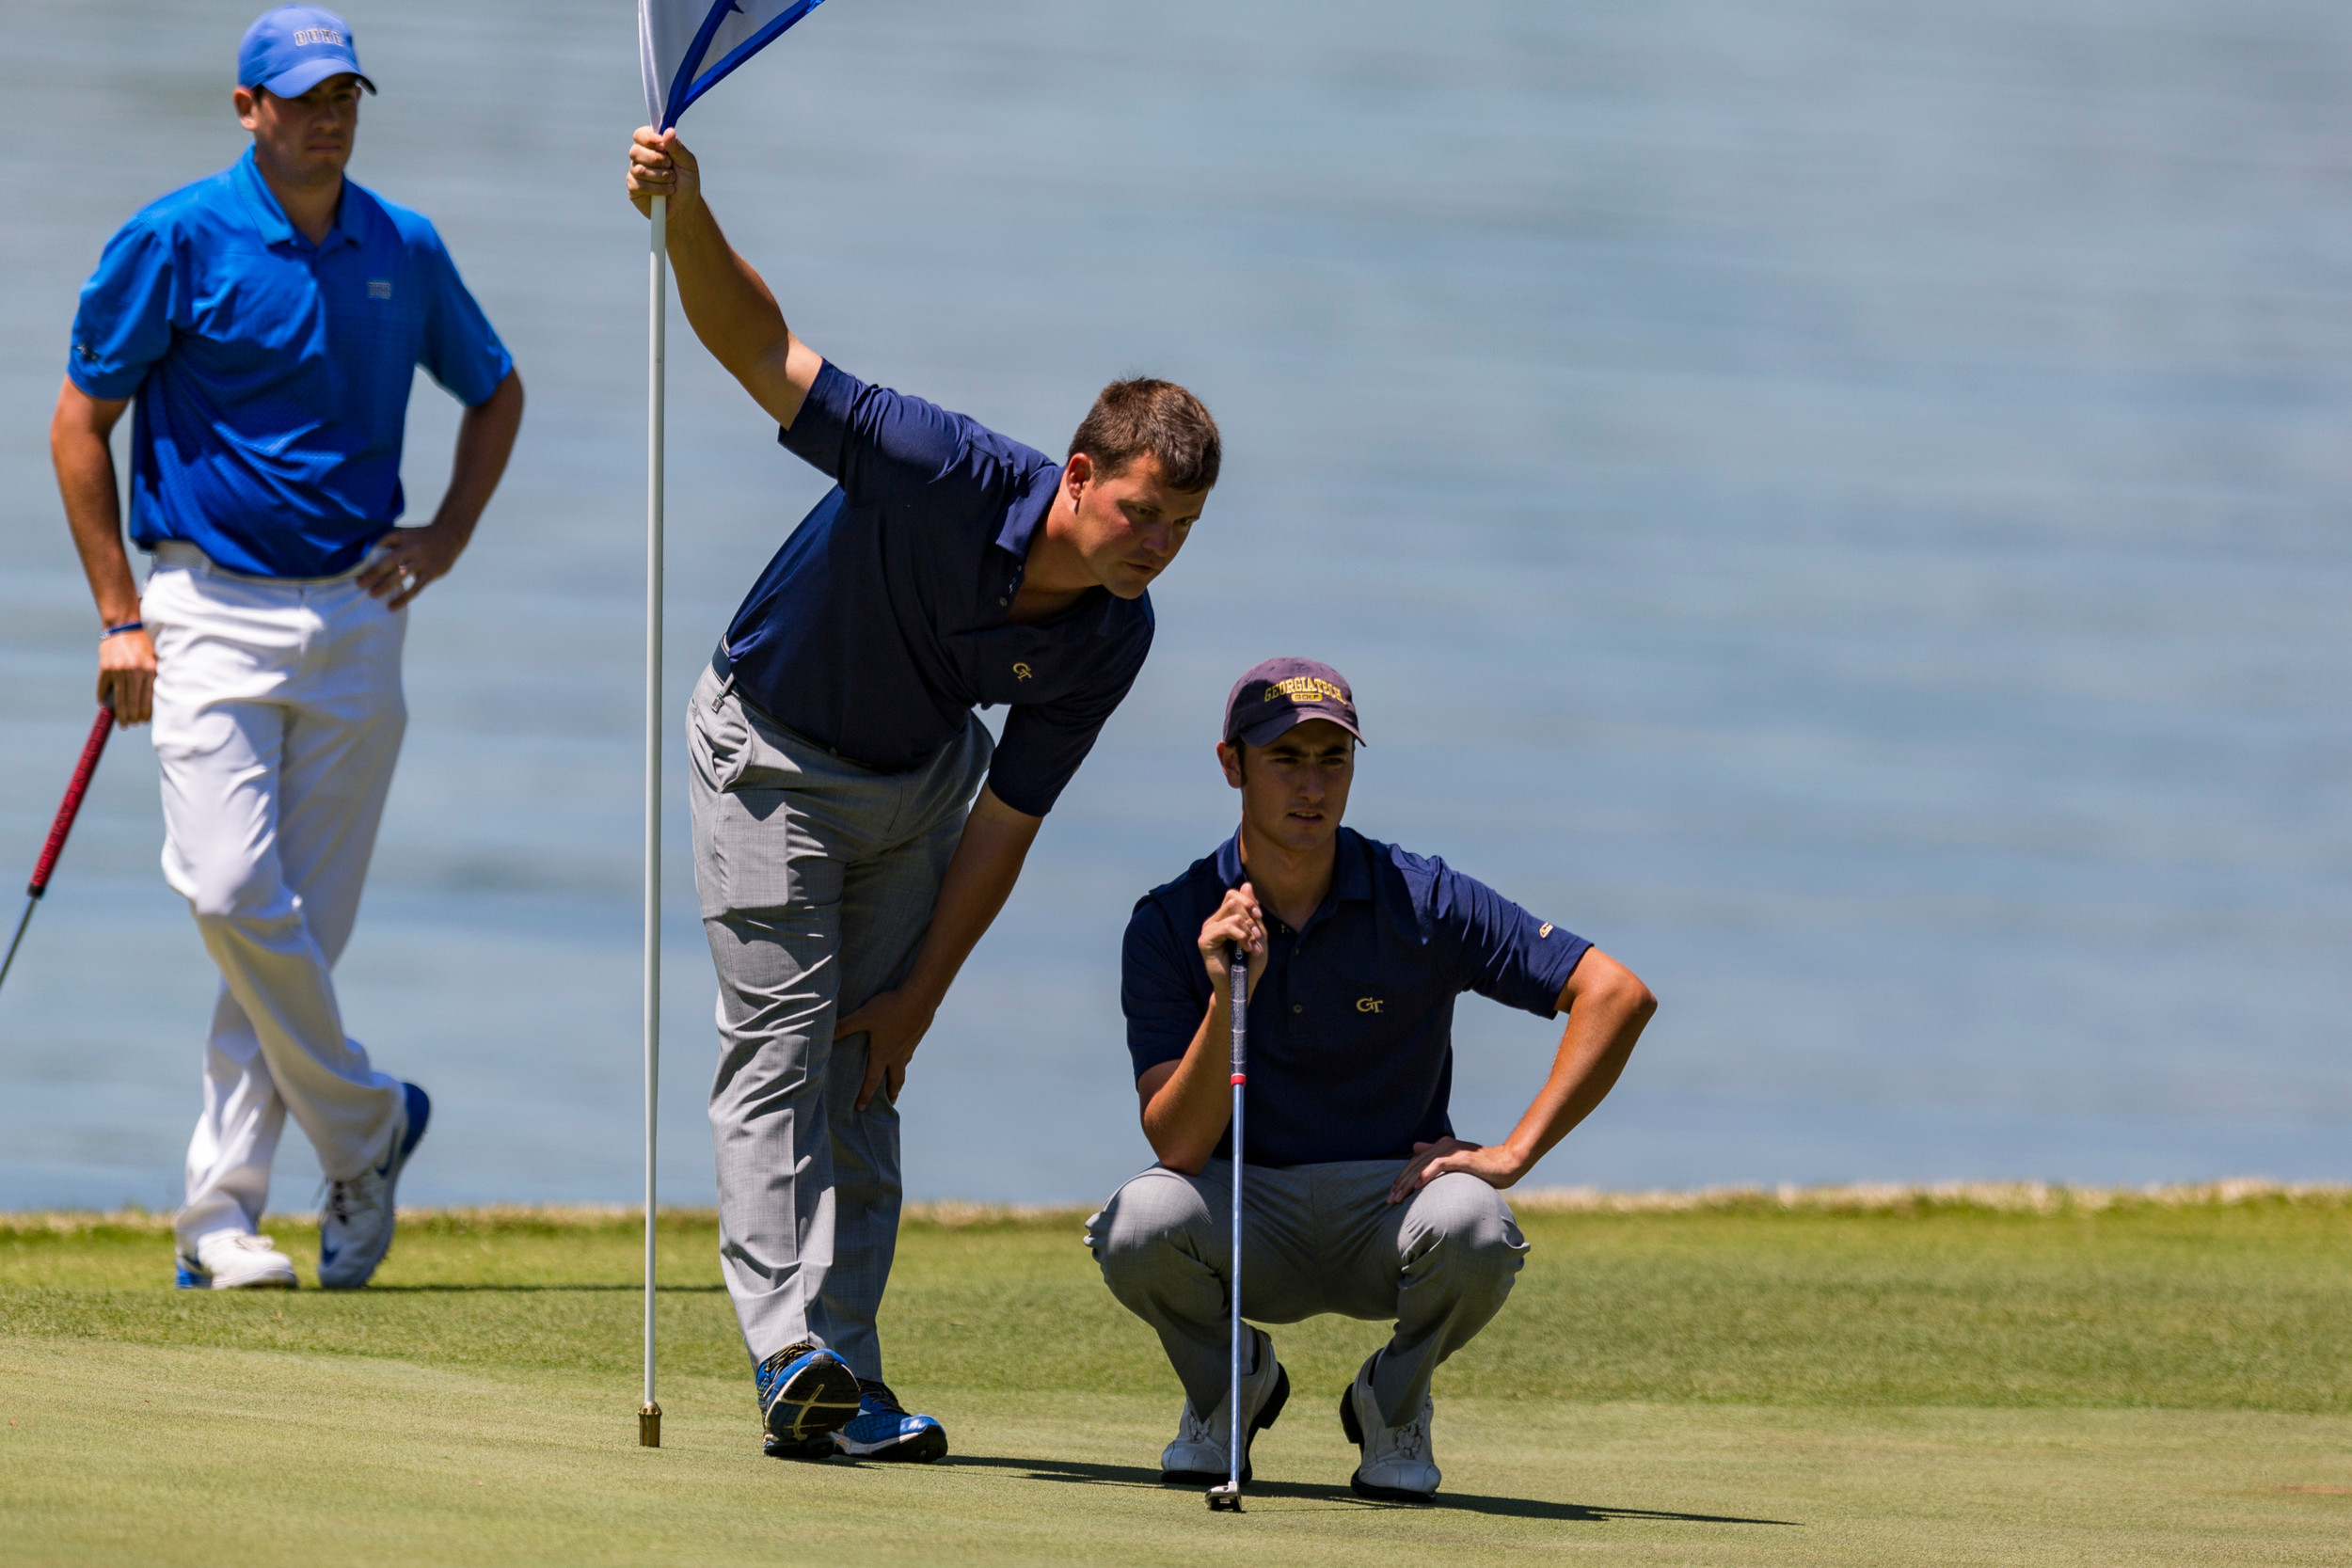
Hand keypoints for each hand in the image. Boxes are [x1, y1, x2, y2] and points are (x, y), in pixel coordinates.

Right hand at [97, 627, 155, 725]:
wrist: (125, 625)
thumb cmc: (144, 643)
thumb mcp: (154, 659)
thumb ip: (153, 677)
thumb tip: (151, 701)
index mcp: (150, 669)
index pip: (147, 699)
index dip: (145, 713)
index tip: (143, 721)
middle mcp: (135, 671)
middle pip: (133, 702)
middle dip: (132, 717)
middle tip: (132, 724)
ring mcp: (119, 670)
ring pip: (119, 699)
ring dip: (121, 714)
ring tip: (123, 722)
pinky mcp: (105, 668)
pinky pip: (103, 688)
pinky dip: (103, 698)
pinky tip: (105, 705)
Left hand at [356, 522, 464, 608]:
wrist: (450, 535)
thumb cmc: (420, 537)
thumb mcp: (406, 533)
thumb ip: (388, 541)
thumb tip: (362, 552)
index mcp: (403, 536)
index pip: (381, 543)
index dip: (368, 553)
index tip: (353, 564)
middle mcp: (412, 547)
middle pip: (389, 561)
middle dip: (373, 572)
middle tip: (359, 584)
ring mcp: (423, 560)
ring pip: (401, 575)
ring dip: (385, 585)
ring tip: (372, 595)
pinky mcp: (431, 572)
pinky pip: (415, 588)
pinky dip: (403, 598)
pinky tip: (392, 606)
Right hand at [627, 127, 700, 219]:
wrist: (685, 207)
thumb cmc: (687, 182)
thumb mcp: (688, 164)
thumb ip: (677, 148)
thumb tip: (669, 130)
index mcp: (653, 146)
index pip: (641, 134)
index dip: (649, 138)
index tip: (662, 145)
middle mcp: (641, 157)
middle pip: (635, 151)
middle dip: (655, 159)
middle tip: (670, 166)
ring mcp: (635, 172)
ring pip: (639, 169)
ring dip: (660, 176)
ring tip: (672, 181)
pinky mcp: (633, 188)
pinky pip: (639, 185)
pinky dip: (657, 189)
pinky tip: (666, 192)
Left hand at [837, 986, 938, 1110]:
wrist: (921, 997)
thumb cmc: (891, 1008)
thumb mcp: (864, 1016)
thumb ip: (845, 1026)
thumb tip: (827, 1034)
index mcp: (884, 1054)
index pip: (872, 1080)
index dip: (866, 1095)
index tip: (861, 1108)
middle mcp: (898, 1054)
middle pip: (896, 1080)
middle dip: (892, 1093)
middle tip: (891, 1102)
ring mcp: (910, 1045)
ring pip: (904, 1065)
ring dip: (900, 1075)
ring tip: (897, 1078)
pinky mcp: (917, 1035)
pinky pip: (910, 1051)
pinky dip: (906, 1057)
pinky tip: (904, 1048)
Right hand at [1197, 884, 1266, 1004]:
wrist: (1242, 985)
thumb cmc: (1250, 963)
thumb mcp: (1258, 933)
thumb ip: (1252, 910)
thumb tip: (1246, 883)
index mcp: (1224, 918)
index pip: (1233, 894)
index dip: (1249, 902)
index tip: (1259, 917)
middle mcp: (1214, 921)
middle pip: (1233, 900)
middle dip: (1251, 918)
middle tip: (1256, 938)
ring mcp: (1208, 930)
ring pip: (1233, 913)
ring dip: (1248, 931)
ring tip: (1251, 947)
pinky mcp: (1204, 940)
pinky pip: (1226, 927)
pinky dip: (1241, 936)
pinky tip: (1245, 949)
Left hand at [1388, 1137, 1529, 1204]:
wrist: (1506, 1163)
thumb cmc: (1481, 1166)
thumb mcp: (1456, 1161)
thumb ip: (1435, 1155)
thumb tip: (1415, 1147)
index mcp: (1440, 1147)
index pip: (1415, 1164)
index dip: (1402, 1179)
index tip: (1392, 1195)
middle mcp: (1442, 1146)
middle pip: (1415, 1166)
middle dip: (1401, 1184)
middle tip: (1390, 1200)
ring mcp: (1451, 1151)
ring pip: (1422, 1166)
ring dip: (1408, 1182)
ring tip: (1398, 1197)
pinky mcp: (1460, 1158)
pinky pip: (1438, 1166)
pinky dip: (1425, 1175)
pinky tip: (1417, 1187)